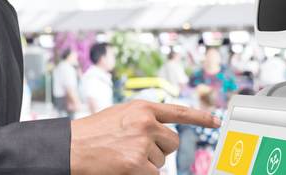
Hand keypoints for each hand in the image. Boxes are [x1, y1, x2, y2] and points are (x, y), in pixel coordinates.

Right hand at [70, 100, 220, 174]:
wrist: (69, 148)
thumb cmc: (91, 134)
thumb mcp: (119, 115)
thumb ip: (142, 119)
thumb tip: (162, 131)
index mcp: (142, 108)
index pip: (178, 112)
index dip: (200, 117)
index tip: (216, 121)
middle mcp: (146, 123)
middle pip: (172, 143)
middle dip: (159, 150)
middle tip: (134, 151)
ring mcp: (143, 143)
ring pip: (162, 162)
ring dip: (147, 164)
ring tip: (122, 157)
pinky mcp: (138, 163)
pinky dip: (142, 174)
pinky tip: (124, 168)